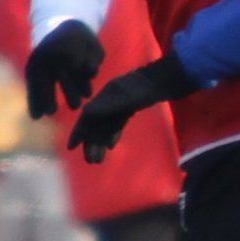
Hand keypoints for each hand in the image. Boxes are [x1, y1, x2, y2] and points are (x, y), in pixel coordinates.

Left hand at [25, 20, 103, 118]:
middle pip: (66, 76)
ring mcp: (78, 47)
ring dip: (84, 86)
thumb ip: (36, 94)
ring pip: (83, 73)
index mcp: (41, 57)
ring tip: (86, 94)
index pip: (42, 80)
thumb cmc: (49, 56)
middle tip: (75, 107)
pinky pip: (94, 64)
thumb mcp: (38, 71)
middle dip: (70, 94)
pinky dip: (91, 72)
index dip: (45, 97)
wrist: (68, 28)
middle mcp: (59, 51)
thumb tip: (36, 118)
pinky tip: (88, 74)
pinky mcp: (93, 45)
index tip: (50, 113)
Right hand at [67, 55, 199, 162]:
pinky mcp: (130, 107)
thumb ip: (108, 105)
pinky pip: (117, 123)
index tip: (72, 147)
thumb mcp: (128, 97)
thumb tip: (85, 113)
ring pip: (106, 125)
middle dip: (92, 142)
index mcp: (105, 95)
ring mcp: (120, 103)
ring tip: (99, 159)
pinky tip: (110, 145)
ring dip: (101, 141)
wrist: (168, 79)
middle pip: (96, 123)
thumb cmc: (149, 88)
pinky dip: (112, 134)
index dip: (79, 131)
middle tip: (92, 161)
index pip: (87, 116)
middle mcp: (109, 99)